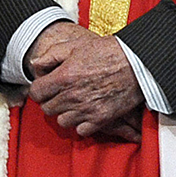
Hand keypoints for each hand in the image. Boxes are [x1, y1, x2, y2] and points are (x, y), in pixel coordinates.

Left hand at [25, 22, 142, 137]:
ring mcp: (86, 109)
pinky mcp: (102, 118)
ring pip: (62, 121)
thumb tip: (35, 65)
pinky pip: (81, 130)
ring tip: (74, 103)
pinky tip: (86, 112)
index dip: (40, 89)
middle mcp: (72, 96)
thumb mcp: (75, 46)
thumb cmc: (109, 51)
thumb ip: (51, 56)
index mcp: (63, 78)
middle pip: (47, 108)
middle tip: (61, 94)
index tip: (48, 86)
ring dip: (65, 113)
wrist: (140, 62)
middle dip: (52, 100)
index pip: (36, 93)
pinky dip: (82, 124)